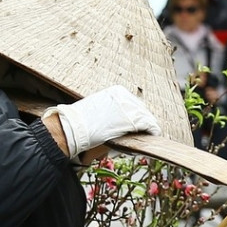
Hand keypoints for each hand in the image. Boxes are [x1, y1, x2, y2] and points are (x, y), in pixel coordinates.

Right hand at [45, 85, 160, 153]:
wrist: (72, 128)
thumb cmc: (81, 123)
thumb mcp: (98, 110)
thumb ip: (112, 114)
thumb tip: (121, 123)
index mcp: (115, 92)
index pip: (133, 103)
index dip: (138, 114)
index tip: (142, 122)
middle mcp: (123, 96)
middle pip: (141, 108)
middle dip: (145, 120)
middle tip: (149, 130)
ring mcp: (128, 106)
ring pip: (146, 116)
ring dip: (149, 126)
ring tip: (152, 133)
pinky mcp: (132, 119)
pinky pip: (148, 124)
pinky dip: (153, 129)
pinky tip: (155, 134)